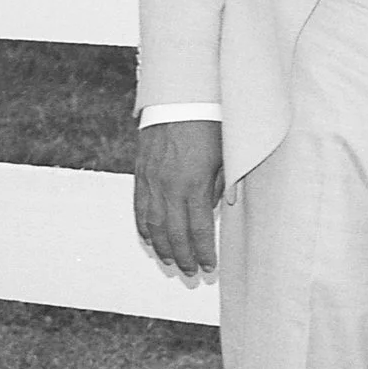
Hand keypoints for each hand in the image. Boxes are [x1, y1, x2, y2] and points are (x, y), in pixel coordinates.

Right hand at [135, 118, 223, 280]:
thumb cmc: (211, 123)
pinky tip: (150, 239)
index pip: (197, 229)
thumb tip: (228, 206)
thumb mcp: (227, 153)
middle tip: (192, 272)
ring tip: (172, 262)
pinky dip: (144, 226)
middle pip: (174, 233)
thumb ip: (226, 182)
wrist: (181, 96)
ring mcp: (151, 180)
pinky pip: (139, 206)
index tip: (210, 266)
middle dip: (184, 256)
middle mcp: (169, 186)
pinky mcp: (141, 172)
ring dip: (162, 247)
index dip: (203, 251)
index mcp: (193, 184)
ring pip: (153, 224)